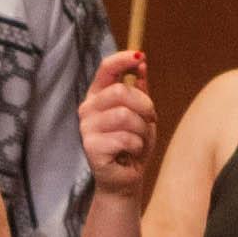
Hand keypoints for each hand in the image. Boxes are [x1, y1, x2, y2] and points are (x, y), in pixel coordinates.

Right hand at [76, 51, 162, 208]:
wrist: (125, 179)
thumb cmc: (132, 145)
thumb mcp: (142, 113)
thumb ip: (140, 89)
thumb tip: (141, 63)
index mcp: (98, 97)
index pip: (106, 69)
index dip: (123, 60)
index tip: (140, 57)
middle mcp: (88, 109)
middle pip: (120, 91)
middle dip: (144, 105)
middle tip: (151, 119)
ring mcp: (86, 128)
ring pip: (125, 115)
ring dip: (142, 129)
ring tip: (139, 141)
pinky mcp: (91, 147)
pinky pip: (125, 138)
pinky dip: (137, 146)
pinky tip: (131, 153)